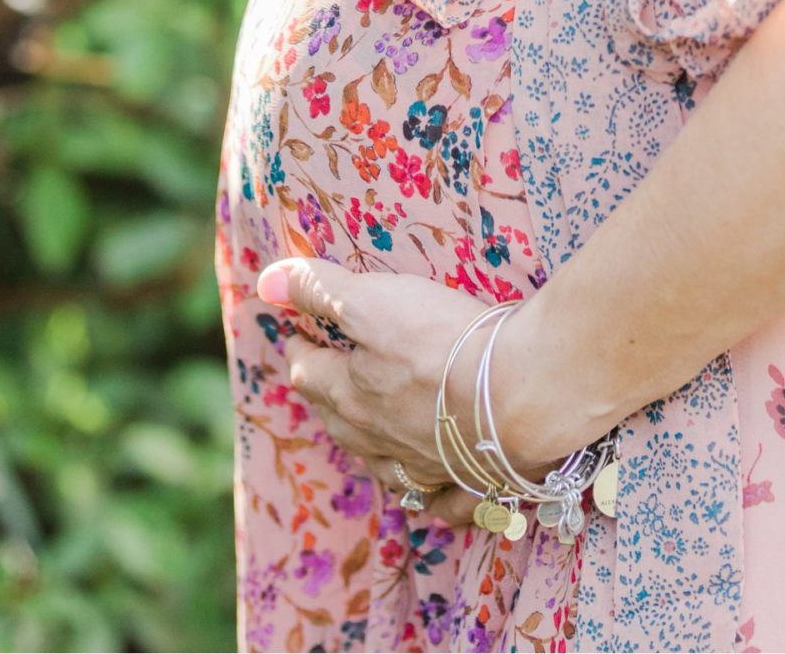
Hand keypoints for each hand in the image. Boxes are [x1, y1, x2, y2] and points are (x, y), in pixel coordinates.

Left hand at [256, 255, 588, 522]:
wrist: (517, 394)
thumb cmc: (441, 341)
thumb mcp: (373, 301)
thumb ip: (322, 290)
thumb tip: (266, 281)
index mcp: (353, 396)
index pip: (310, 373)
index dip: (300, 349)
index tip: (296, 335)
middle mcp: (381, 439)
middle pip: (340, 423)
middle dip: (325, 398)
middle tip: (321, 380)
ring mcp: (425, 467)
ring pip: (384, 465)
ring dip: (368, 449)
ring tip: (365, 435)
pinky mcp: (471, 483)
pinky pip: (443, 503)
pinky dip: (433, 501)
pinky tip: (432, 501)